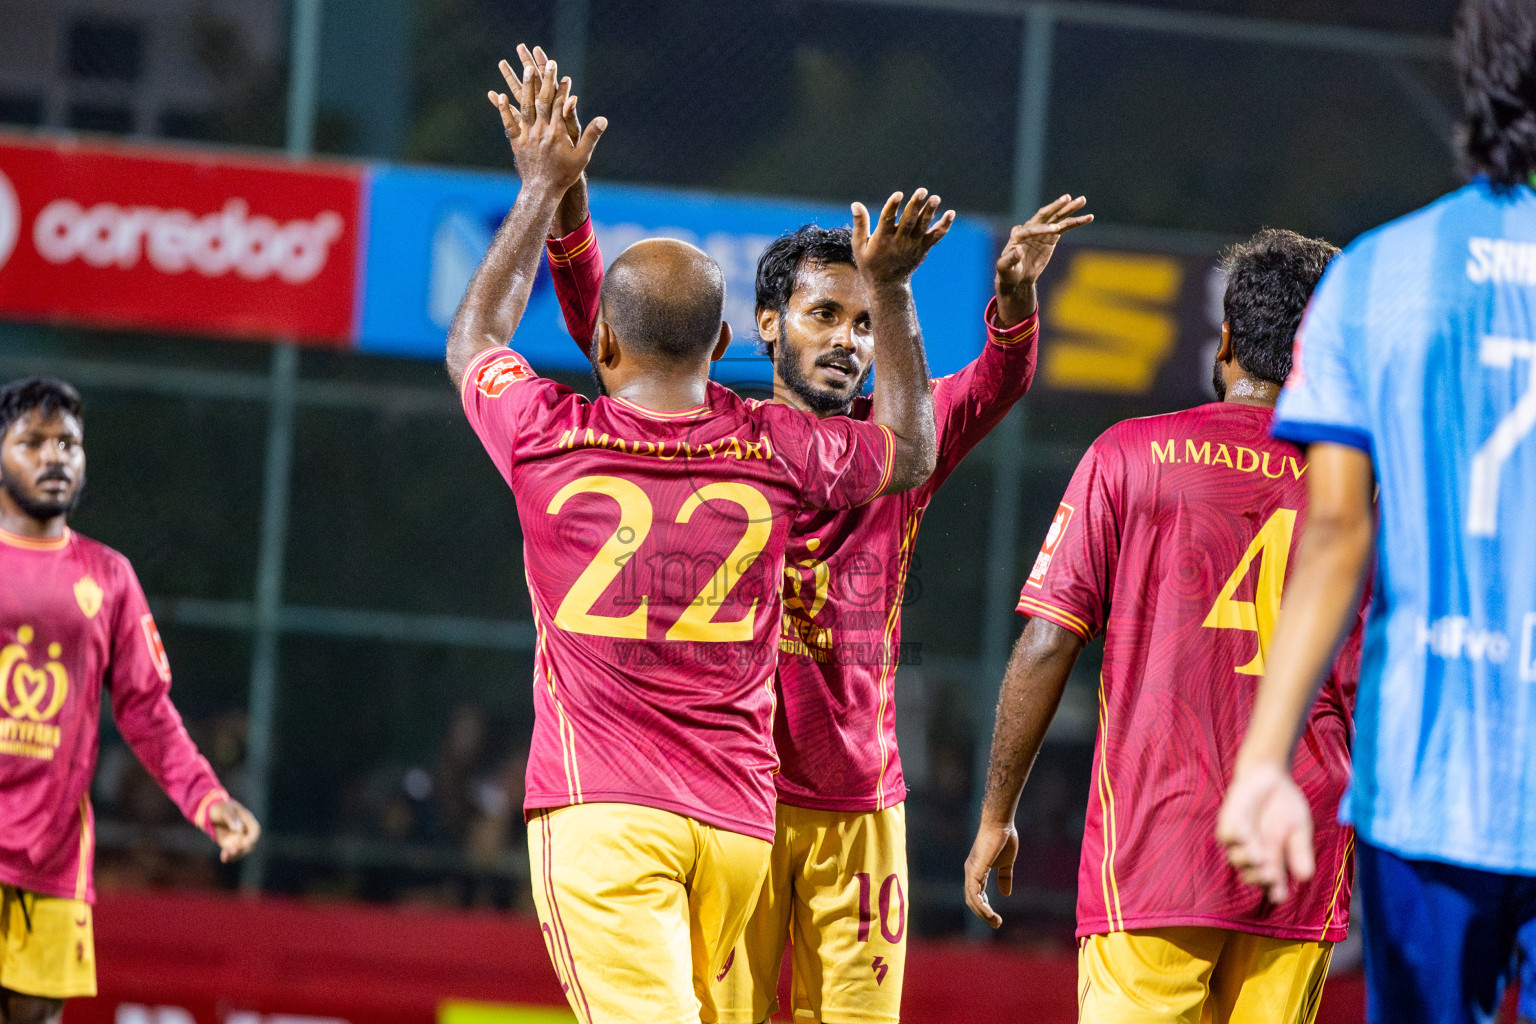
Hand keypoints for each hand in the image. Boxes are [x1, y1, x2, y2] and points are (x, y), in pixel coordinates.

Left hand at [208, 799, 260, 862]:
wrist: (209, 812)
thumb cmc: (220, 808)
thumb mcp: (224, 810)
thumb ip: (231, 818)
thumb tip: (238, 829)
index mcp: (247, 820)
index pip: (255, 831)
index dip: (252, 838)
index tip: (244, 843)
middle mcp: (244, 830)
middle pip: (250, 843)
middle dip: (243, 849)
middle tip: (234, 851)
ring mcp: (237, 838)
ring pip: (241, 850)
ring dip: (235, 855)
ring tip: (226, 857)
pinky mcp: (229, 843)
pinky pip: (231, 852)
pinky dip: (229, 856)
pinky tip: (224, 859)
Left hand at [486, 55, 604, 194]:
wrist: (542, 190)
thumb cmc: (564, 175)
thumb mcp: (582, 157)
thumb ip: (591, 136)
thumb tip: (603, 119)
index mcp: (558, 133)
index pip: (560, 105)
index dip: (562, 89)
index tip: (564, 76)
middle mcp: (541, 131)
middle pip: (543, 100)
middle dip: (545, 80)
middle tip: (546, 63)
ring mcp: (527, 135)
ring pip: (526, 106)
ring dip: (526, 86)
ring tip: (525, 69)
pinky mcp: (516, 142)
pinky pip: (509, 123)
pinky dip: (504, 109)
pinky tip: (499, 95)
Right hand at [851, 189, 955, 286]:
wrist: (888, 285)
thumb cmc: (870, 263)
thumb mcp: (859, 246)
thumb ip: (860, 225)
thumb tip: (855, 204)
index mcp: (881, 240)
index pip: (887, 220)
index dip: (892, 207)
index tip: (898, 194)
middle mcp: (899, 242)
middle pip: (909, 221)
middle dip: (915, 205)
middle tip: (922, 191)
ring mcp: (913, 246)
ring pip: (923, 226)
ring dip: (930, 212)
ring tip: (936, 198)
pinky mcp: (923, 248)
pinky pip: (935, 236)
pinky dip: (944, 225)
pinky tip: (951, 213)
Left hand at [963, 820, 1019, 928]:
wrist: (1000, 824)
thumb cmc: (1003, 839)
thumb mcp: (1006, 863)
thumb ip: (1004, 877)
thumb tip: (1006, 894)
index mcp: (977, 871)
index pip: (977, 895)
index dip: (985, 907)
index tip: (996, 918)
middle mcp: (971, 873)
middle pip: (972, 900)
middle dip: (983, 914)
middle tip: (996, 924)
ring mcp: (971, 872)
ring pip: (972, 900)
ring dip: (983, 914)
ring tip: (996, 922)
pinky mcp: (975, 870)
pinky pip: (974, 893)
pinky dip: (981, 905)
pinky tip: (989, 913)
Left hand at [994, 194, 1092, 325]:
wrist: (1018, 278)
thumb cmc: (1008, 272)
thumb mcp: (1005, 268)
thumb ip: (1011, 259)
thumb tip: (1019, 249)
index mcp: (1017, 235)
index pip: (1030, 229)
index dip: (1042, 229)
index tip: (1055, 230)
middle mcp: (1030, 228)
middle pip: (1044, 215)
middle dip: (1056, 207)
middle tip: (1067, 198)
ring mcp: (1042, 231)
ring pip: (1057, 218)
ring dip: (1070, 209)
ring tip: (1082, 200)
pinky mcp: (1052, 236)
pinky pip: (1065, 227)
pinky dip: (1076, 222)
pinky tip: (1088, 217)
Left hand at [1216, 761, 1315, 902]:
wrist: (1271, 776)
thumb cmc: (1286, 805)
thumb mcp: (1300, 829)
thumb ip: (1300, 851)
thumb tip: (1305, 878)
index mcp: (1274, 860)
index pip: (1273, 884)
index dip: (1275, 892)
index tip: (1280, 895)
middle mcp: (1255, 854)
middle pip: (1252, 876)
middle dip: (1259, 877)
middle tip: (1270, 874)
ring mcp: (1240, 840)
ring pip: (1236, 858)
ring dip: (1247, 859)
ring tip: (1259, 855)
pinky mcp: (1228, 823)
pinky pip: (1225, 836)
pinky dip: (1233, 837)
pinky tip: (1244, 834)